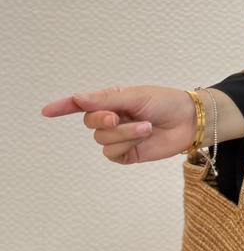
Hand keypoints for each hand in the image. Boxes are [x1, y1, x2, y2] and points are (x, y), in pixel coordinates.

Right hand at [40, 84, 198, 164]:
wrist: (189, 120)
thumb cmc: (165, 101)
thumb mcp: (134, 95)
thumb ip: (105, 100)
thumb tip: (78, 99)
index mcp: (112, 101)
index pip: (82, 105)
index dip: (64, 107)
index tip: (46, 111)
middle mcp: (112, 119)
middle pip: (90, 123)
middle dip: (103, 119)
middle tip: (117, 115)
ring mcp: (119, 137)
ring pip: (102, 139)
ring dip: (124, 132)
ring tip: (145, 126)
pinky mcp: (127, 154)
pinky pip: (112, 153)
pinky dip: (126, 145)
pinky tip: (142, 138)